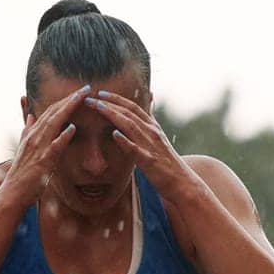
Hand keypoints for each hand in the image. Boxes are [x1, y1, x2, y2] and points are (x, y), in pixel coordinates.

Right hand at [0, 85, 88, 207]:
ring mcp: (38, 148)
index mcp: (32, 133)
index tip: (78, 92)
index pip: (50, 111)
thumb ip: (28, 130)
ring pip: (53, 123)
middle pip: (53, 112)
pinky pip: (54, 146)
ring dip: (68, 109)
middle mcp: (34, 137)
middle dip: (70, 99)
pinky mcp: (43, 161)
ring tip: (82, 98)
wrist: (12, 193)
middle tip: (86, 88)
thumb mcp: (24, 147)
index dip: (64, 100)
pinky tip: (72, 128)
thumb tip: (31, 115)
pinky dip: (63, 136)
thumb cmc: (21, 173)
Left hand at [83, 90, 198, 203]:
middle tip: (91, 97)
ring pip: (130, 125)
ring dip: (113, 114)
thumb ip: (151, 121)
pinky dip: (125, 140)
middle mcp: (152, 132)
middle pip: (129, 113)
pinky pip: (135, 149)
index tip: (100, 92)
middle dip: (109, 103)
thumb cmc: (167, 162)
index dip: (117, 99)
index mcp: (153, 127)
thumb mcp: (159, 137)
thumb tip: (151, 102)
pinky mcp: (148, 160)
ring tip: (98, 107)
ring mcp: (150, 145)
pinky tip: (114, 134)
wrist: (182, 182)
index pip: (133, 107)